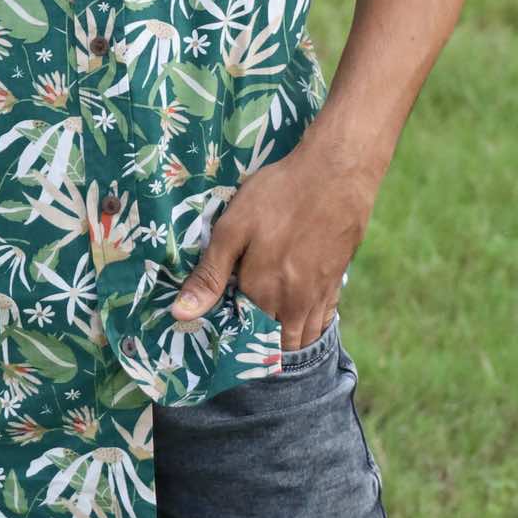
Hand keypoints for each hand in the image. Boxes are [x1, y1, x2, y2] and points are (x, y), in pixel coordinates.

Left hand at [168, 133, 380, 351]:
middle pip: (274, 343)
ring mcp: (318, 297)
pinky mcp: (336, 283)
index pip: (243, 335)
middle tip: (244, 325)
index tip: (221, 325)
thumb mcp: (233, 228)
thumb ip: (210, 275)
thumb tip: (181, 314)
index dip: (231, 333)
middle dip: (260, 342)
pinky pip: (322, 320)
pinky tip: (299, 314)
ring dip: (286, 340)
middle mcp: (292, 306)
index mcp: (262, 295)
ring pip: (302, 338)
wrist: (336, 175)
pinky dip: (311, 325)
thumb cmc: (278, 196)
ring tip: (270, 329)